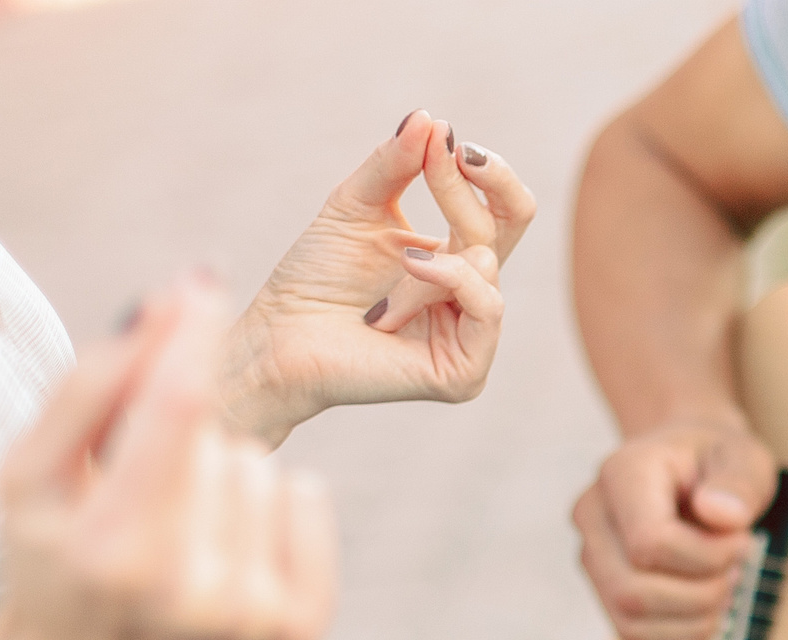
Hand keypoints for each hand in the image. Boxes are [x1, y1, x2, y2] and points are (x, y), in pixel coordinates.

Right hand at [0, 280, 336, 639]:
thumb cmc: (54, 566)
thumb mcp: (31, 477)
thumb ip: (94, 382)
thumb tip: (174, 298)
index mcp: (113, 553)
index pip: (177, 411)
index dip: (192, 339)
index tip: (202, 285)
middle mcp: (193, 594)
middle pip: (220, 439)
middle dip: (181, 445)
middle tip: (141, 500)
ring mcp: (254, 620)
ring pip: (266, 469)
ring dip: (224, 482)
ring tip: (179, 535)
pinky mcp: (299, 633)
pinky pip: (309, 502)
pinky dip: (275, 511)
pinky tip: (227, 554)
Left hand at [220, 110, 535, 444]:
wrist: (280, 337)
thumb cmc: (313, 278)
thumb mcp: (355, 205)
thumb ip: (395, 164)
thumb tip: (430, 119)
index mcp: (454, 260)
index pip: (505, 210)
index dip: (490, 172)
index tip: (446, 137)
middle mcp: (470, 296)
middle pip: (508, 223)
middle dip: (460, 189)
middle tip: (439, 156)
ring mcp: (472, 336)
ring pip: (484, 265)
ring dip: (426, 263)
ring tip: (381, 291)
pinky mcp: (465, 371)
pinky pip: (487, 307)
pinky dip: (446, 283)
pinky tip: (405, 281)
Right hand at [572, 415, 777, 639]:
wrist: (691, 468)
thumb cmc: (715, 461)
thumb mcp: (743, 456)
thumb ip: (739, 481)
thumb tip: (722, 516)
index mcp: (620, 475)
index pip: (649, 544)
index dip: (707, 557)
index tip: (741, 540)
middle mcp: (593, 521)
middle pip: (634, 594)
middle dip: (702, 594)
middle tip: (734, 568)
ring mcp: (595, 564)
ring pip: (634, 627)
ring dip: (696, 620)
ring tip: (722, 586)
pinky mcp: (608, 598)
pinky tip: (708, 609)